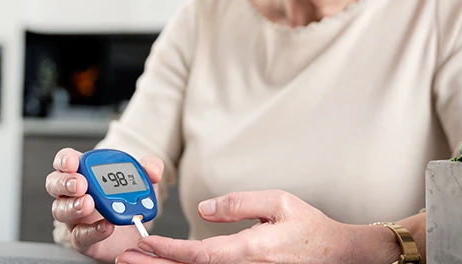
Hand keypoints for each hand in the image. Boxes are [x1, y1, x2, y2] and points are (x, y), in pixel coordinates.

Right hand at [46, 148, 164, 262]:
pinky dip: (92, 231)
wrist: (132, 229)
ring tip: (89, 204)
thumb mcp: (142, 179)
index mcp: (83, 172)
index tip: (74, 161)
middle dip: (66, 182)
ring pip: (60, 210)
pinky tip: (106, 226)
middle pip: (54, 184)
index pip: (64, 161)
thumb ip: (150, 168)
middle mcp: (72, 194)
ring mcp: (73, 217)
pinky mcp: (81, 239)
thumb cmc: (128, 198)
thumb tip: (152, 170)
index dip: (65, 160)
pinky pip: (79, 236)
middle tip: (81, 184)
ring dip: (73, 206)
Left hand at [115, 190, 352, 263]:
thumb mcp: (279, 203)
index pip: (200, 254)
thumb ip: (240, 203)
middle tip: (125, 259)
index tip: (144, 243)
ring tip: (137, 262)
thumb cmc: (310, 229)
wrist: (336, 256)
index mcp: (250, 251)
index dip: (169, 250)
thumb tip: (205, 209)